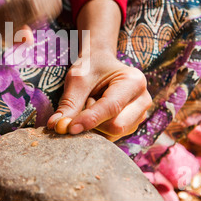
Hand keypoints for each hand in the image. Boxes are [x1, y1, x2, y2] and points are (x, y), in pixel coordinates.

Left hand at [46, 0, 151, 140]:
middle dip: (93, 121)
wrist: (101, 63)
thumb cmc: (90, 67)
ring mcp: (139, 115)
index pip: (111, 107)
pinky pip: (111, 137)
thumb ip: (69, 103)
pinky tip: (94, 115)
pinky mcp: (131, 126)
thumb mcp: (78, 79)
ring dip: (94, 125)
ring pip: (113, 134)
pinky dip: (97, 130)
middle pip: (116, 126)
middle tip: (84, 102)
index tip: (69, 127)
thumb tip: (58, 126)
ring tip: (92, 104)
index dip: (90, 119)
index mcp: (134, 82)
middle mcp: (142, 100)